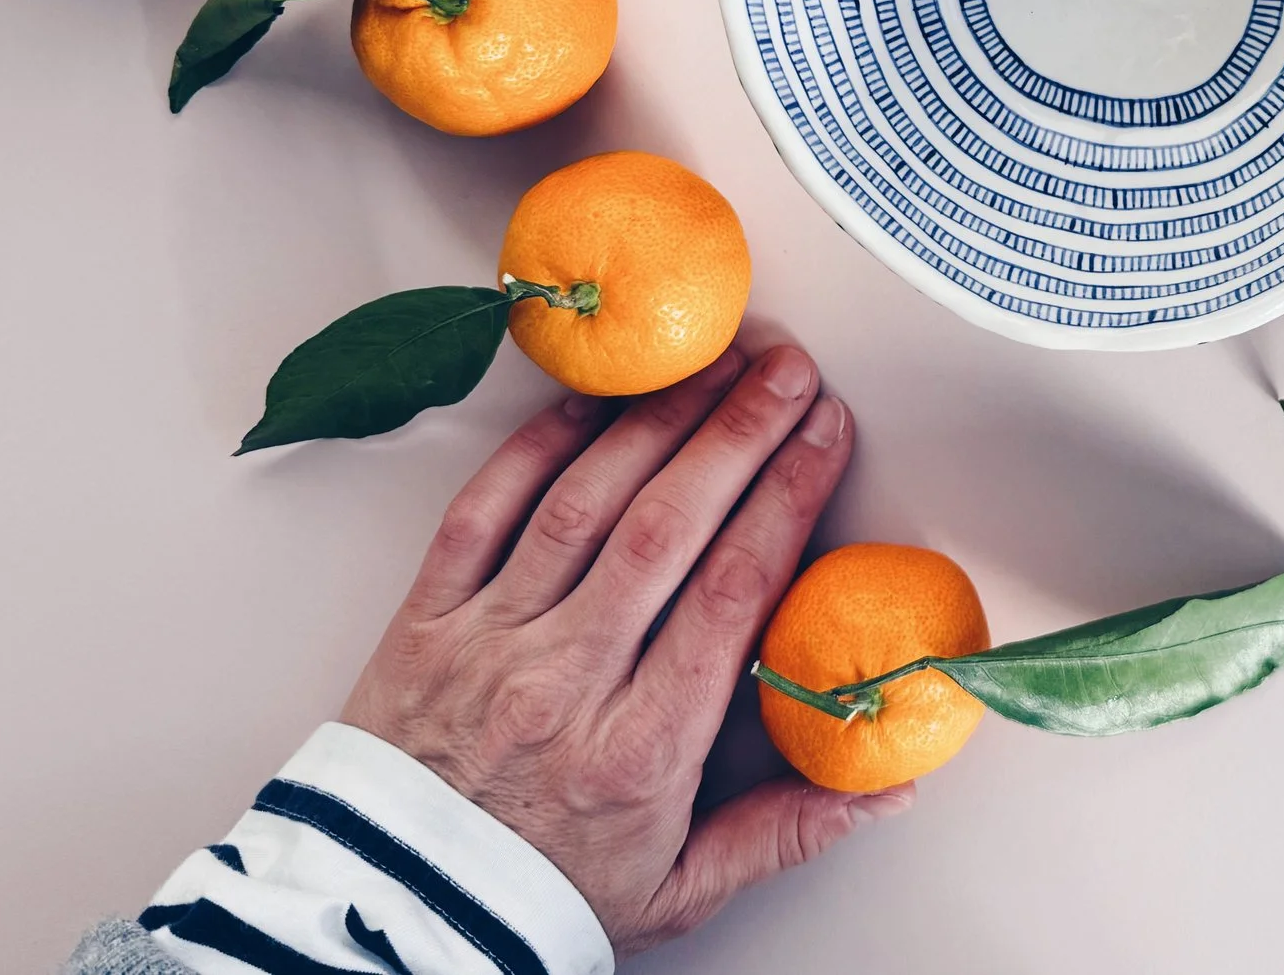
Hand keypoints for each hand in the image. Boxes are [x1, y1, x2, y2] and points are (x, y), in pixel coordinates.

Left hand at [340, 336, 905, 956]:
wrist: (391, 920)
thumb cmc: (543, 894)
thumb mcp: (680, 889)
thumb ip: (787, 828)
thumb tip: (891, 780)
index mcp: (639, 748)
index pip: (731, 590)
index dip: (787, 496)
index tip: (827, 436)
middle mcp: (563, 682)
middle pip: (667, 526)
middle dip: (739, 433)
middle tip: (789, 373)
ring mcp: (487, 641)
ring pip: (583, 502)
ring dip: (657, 419)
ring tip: (712, 365)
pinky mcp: (424, 620)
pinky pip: (484, 509)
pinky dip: (538, 445)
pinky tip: (594, 400)